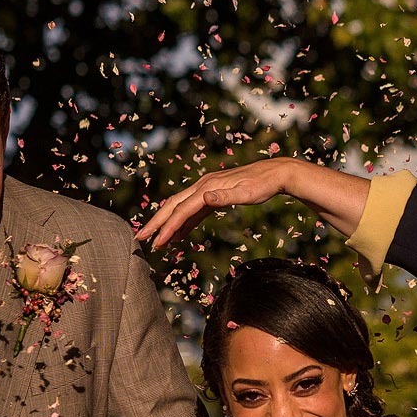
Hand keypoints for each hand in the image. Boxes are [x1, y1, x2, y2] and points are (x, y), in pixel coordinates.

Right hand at [135, 159, 292, 248]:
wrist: (276, 174)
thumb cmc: (263, 185)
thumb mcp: (246, 193)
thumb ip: (225, 196)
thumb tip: (205, 198)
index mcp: (207, 187)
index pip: (181, 210)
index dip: (167, 227)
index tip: (156, 243)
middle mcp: (203, 187)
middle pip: (173, 206)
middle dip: (157, 223)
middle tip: (141, 239)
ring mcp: (207, 190)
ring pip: (181, 208)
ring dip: (168, 224)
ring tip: (157, 241)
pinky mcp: (214, 195)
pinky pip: (193, 211)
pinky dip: (184, 223)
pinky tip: (180, 235)